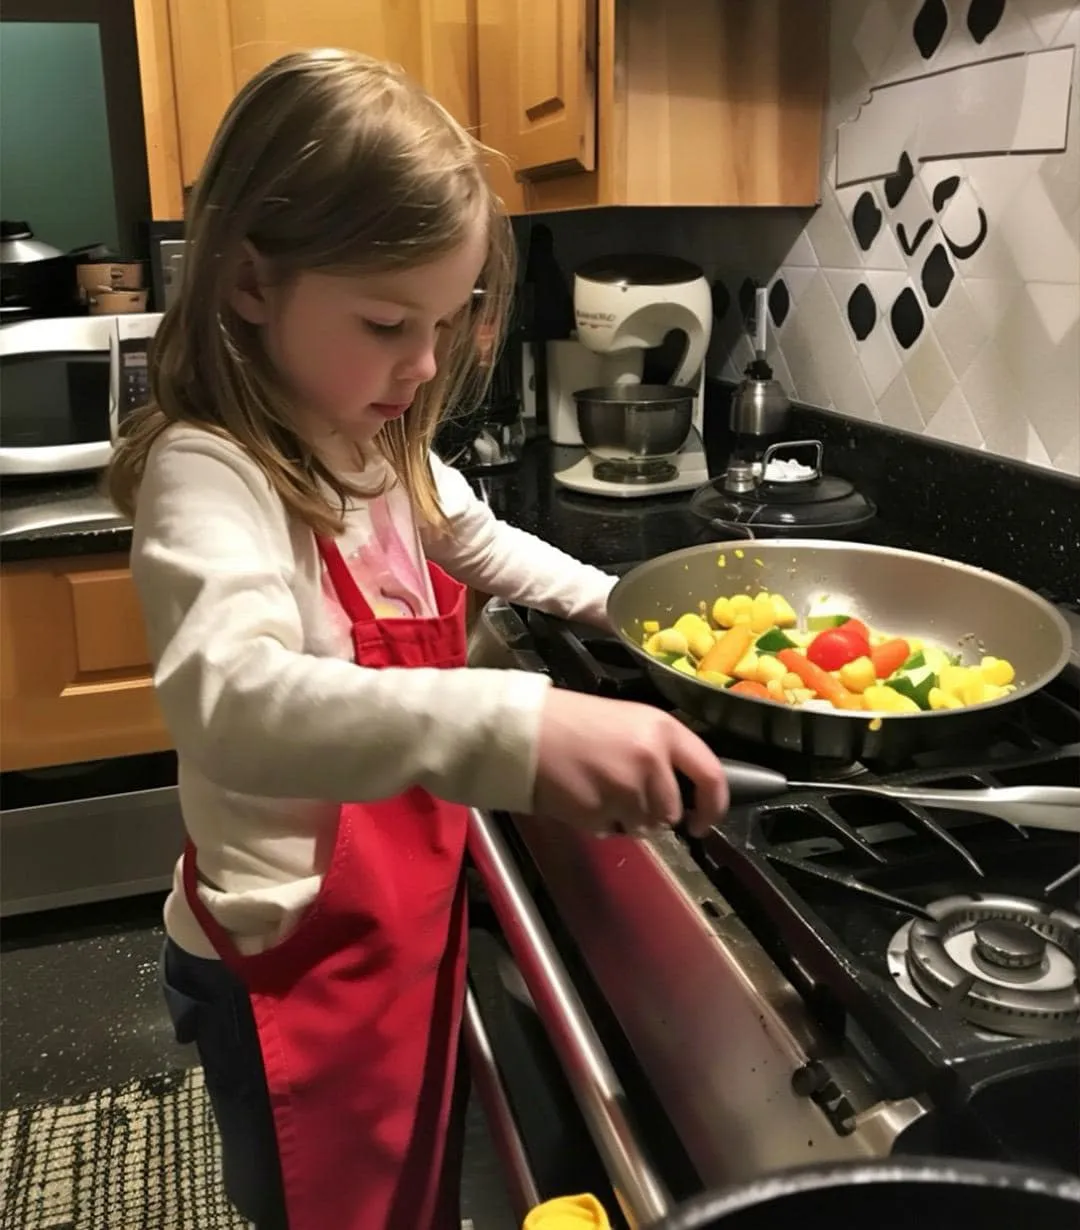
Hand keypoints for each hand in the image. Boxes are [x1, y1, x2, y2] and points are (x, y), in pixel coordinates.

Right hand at [532, 689, 727, 837]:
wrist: (525, 730)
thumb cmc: (576, 722)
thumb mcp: (630, 722)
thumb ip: (661, 752)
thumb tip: (684, 791)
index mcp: (663, 730)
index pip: (711, 775)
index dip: (714, 806)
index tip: (703, 821)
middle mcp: (651, 759)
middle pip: (672, 811)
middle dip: (654, 812)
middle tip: (625, 793)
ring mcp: (625, 787)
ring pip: (644, 826)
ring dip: (626, 818)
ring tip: (600, 789)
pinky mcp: (599, 811)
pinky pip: (613, 830)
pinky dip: (601, 821)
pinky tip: (583, 796)